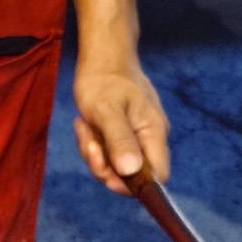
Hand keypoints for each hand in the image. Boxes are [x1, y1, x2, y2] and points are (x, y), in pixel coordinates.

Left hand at [73, 61, 169, 195]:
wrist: (103, 56)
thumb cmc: (105, 80)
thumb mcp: (107, 111)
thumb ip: (120, 141)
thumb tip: (131, 171)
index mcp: (154, 134)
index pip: (156, 178)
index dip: (132, 184)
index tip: (106, 172)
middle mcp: (150, 139)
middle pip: (132, 176)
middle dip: (105, 167)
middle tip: (90, 142)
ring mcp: (137, 137)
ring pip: (116, 166)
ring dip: (94, 153)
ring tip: (85, 126)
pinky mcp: (124, 135)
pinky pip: (108, 153)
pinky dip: (93, 145)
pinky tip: (85, 125)